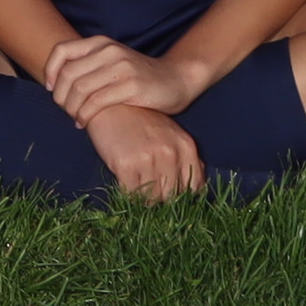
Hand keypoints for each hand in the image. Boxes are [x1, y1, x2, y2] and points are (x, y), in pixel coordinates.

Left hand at [42, 33, 193, 126]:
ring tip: (74, 118)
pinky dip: (84, 115)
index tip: (49, 88)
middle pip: (68, 74)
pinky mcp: (132, 86)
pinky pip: (96, 102)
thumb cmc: (138, 76)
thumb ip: (88, 66)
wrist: (177, 80)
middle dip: (59, 96)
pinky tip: (83, 123)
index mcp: (100, 43)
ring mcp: (121, 67)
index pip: (62, 50)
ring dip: (71, 109)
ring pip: (80, 89)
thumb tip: (54, 83)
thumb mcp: (112, 62)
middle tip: (64, 110)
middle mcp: (109, 51)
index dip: (50, 71)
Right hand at [85, 103, 203, 201]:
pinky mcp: (126, 165)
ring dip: (144, 197)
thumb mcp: (170, 134)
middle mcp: (171, 154)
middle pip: (172, 196)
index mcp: (186, 146)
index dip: (181, 195)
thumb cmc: (139, 121)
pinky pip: (131, 195)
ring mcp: (149, 159)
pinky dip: (128, 195)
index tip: (169, 194)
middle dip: (161, 196)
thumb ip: (186, 159)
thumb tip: (196, 188)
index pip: (194, 187)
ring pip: (153, 199)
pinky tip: (124, 181)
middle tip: (149, 188)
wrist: (109, 106)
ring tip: (136, 184)